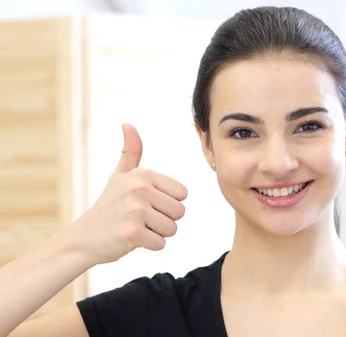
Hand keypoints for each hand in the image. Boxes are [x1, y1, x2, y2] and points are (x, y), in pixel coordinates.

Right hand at [66, 124, 187, 263]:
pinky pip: (160, 244)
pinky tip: (131, 240)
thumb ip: (130, 152)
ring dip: (157, 234)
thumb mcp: (120, 176)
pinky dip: (149, 246)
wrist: (83, 238)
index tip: (146, 204)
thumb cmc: (108, 206)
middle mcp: (139, 189)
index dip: (167, 204)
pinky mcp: (132, 233)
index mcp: (143, 174)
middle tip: (141, 219)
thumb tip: (128, 124)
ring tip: (136, 228)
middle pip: (179, 212)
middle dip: (164, 220)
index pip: (182, 194)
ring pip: (172, 229)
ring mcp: (135, 211)